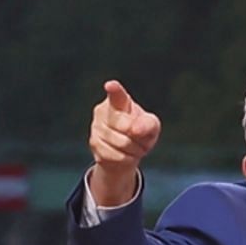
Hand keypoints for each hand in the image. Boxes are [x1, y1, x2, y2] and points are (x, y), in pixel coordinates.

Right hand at [87, 79, 160, 207]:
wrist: (126, 152)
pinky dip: (126, 159)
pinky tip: (125, 155)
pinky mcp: (94, 143)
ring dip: (134, 149)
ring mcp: (96, 127)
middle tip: (140, 137)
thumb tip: (135, 130)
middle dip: (137, 136)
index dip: (114, 90)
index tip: (111, 85)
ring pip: (120, 143)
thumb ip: (148, 124)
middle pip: (125, 126)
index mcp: (120, 101)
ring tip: (134, 147)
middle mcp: (103, 110)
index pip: (117, 95)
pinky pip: (115, 155)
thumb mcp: (151, 126)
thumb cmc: (140, 132)